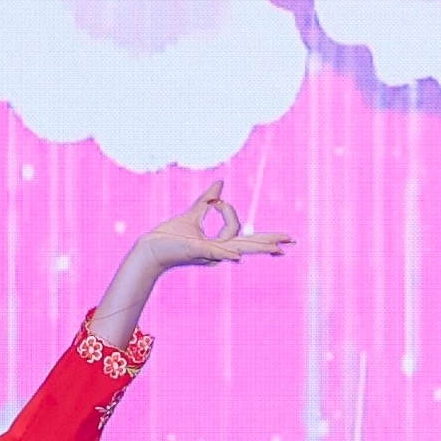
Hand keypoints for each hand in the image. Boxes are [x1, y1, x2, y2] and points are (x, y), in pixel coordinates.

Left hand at [134, 182, 293, 275]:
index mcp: (218, 244)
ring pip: (238, 247)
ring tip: (278, 248)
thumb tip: (219, 185)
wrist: (150, 249)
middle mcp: (217, 251)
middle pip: (248, 244)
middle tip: (291, 241)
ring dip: (258, 247)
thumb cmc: (168, 236)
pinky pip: (214, 251)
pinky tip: (238, 256)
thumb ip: (206, 201)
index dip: (228, 210)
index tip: (215, 201)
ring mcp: (208, 253)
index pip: (235, 227)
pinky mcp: (196, 251)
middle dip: (269, 241)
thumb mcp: (192, 214)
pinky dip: (225, 252)